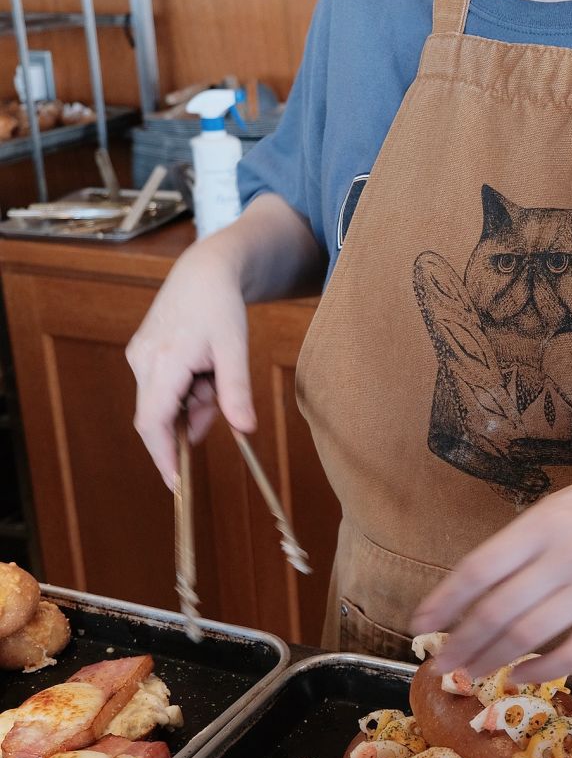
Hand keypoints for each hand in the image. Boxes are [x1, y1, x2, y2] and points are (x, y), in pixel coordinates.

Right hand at [126, 240, 254, 485]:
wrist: (203, 272)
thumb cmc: (220, 307)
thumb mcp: (235, 350)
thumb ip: (236, 392)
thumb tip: (246, 430)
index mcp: (163, 362)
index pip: (153, 424)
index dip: (163, 456)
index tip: (176, 485)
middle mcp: (142, 362)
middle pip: (160, 417)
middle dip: (191, 420)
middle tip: (217, 400)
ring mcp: (138, 358)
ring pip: (163, 403)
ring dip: (192, 401)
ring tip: (212, 371)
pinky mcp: (142, 356)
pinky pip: (161, 389)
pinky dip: (185, 390)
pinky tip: (201, 368)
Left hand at [413, 466, 571, 681]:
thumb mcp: (564, 505)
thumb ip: (525, 542)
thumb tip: (477, 586)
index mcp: (545, 522)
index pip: (479, 568)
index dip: (443, 601)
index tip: (419, 624)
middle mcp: (567, 555)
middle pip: (498, 610)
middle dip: (461, 642)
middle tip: (440, 663)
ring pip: (530, 635)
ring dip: (493, 659)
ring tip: (471, 673)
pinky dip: (542, 670)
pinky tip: (521, 676)